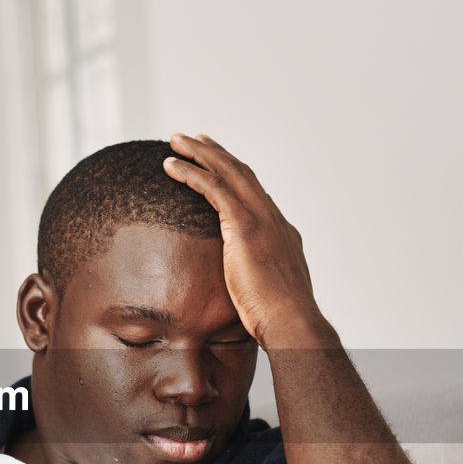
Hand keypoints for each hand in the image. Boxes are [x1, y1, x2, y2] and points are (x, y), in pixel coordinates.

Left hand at [163, 133, 321, 347]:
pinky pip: (213, 188)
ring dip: (200, 153)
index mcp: (281, 233)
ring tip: (177, 140)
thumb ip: (256, 284)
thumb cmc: (278, 322)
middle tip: (196, 139)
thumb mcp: (267, 295)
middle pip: (243, 174)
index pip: (256, 195)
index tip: (221, 165)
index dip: (237, 176)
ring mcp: (262, 219)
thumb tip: (245, 295)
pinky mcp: (244, 226)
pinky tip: (171, 165)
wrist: (291, 324)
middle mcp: (274, 219)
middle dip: (218, 154)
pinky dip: (191, 172)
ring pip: (227, 172)